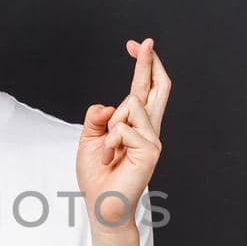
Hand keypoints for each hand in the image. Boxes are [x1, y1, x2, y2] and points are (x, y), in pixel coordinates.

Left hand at [76, 37, 170, 230]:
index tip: (136, 45)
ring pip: (130, 104)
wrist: (101, 204)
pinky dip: (109, 142)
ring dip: (110, 127)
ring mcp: (152, 139)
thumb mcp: (89, 139)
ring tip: (107, 151)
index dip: (143, 65)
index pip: (143, 89)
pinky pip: (123, 127)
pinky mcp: (151, 150)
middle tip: (144, 41)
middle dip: (149, 62)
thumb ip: (97, 117)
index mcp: (135, 125)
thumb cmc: (96, 175)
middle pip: (158, 87)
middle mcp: (149, 129)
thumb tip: (109, 106)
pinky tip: (110, 158)